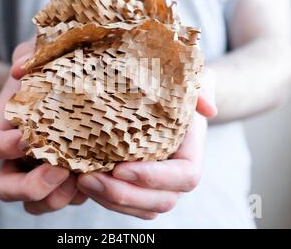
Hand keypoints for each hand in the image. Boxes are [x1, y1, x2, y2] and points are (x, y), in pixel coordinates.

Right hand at [0, 39, 86, 214]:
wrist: (69, 82)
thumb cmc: (49, 68)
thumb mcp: (40, 54)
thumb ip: (29, 54)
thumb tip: (19, 68)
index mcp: (3, 129)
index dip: (1, 147)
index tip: (25, 136)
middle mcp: (17, 157)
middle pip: (5, 188)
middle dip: (30, 186)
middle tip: (59, 170)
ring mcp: (41, 171)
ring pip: (35, 203)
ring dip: (56, 198)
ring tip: (81, 180)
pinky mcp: (67, 178)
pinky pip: (67, 198)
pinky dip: (80, 194)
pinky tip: (99, 176)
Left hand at [76, 68, 216, 218]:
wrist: (164, 100)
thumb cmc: (175, 90)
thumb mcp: (190, 81)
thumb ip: (200, 88)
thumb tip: (209, 109)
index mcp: (191, 152)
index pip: (184, 176)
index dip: (154, 177)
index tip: (120, 167)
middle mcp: (177, 175)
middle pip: (161, 201)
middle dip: (123, 195)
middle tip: (88, 179)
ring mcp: (158, 186)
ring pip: (142, 209)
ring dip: (110, 201)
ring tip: (81, 181)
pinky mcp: (138, 187)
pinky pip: (127, 206)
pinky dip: (105, 200)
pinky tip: (82, 182)